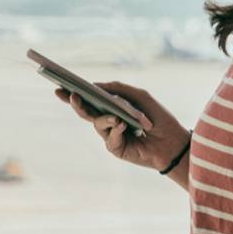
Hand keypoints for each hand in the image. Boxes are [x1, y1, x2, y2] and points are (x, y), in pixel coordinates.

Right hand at [54, 81, 188, 171]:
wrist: (172, 141)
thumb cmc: (157, 117)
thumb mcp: (139, 96)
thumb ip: (118, 89)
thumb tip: (95, 85)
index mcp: (112, 107)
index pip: (89, 100)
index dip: (74, 94)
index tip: (60, 86)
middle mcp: (108, 121)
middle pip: (87, 112)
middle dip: (77, 104)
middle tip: (71, 95)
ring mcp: (110, 135)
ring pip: (97, 124)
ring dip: (105, 119)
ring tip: (116, 117)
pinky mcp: (115, 148)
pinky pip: (110, 138)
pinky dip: (116, 131)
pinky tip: (123, 126)